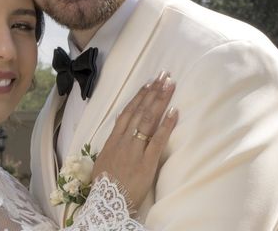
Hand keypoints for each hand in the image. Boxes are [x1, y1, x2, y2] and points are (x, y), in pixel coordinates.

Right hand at [91, 72, 177, 209]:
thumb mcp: (103, 159)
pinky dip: (166, 124)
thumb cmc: (105, 184)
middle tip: (163, 75)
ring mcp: (135, 150)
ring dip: (160, 100)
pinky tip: (174, 110)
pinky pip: (158, 139)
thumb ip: (113, 142)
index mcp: (113, 139)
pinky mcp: (147, 162)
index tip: (149, 83)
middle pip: (140, 110)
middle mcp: (124, 140)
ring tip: (169, 84)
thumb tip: (119, 126)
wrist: (106, 203)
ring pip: (148, 119)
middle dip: (153, 91)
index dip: (139, 96)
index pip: (128, 111)